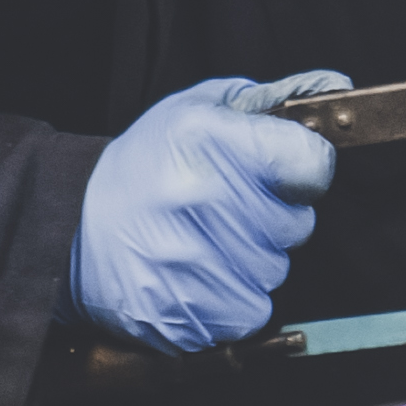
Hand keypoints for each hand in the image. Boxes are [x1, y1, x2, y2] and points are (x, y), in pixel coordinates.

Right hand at [69, 70, 348, 350]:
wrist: (70, 227)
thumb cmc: (144, 165)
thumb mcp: (198, 109)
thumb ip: (271, 102)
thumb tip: (335, 90)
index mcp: (207, 140)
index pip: (311, 164)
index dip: (304, 168)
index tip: (283, 171)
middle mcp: (200, 200)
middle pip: (298, 224)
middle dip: (274, 216)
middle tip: (226, 207)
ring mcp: (191, 263)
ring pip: (275, 270)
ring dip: (252, 259)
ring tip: (204, 240)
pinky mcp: (185, 315)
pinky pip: (251, 311)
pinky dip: (234, 298)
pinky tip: (198, 275)